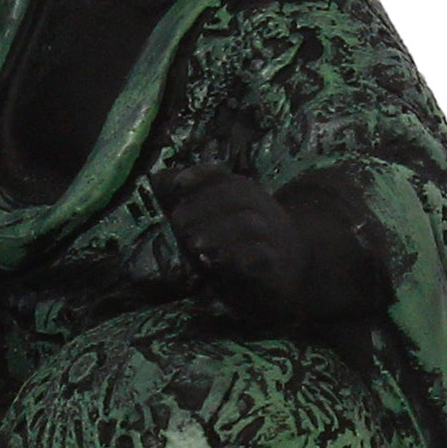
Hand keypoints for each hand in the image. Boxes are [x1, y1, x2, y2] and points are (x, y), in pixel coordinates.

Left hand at [156, 165, 307, 322]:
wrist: (289, 273)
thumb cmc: (237, 243)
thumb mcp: (209, 221)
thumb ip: (185, 201)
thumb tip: (157, 178)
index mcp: (241, 193)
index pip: (222, 175)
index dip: (200, 175)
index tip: (178, 184)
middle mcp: (258, 209)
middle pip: (236, 195)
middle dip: (202, 206)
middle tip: (178, 223)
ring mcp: (269, 236)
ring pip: (249, 224)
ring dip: (219, 231)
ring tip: (194, 244)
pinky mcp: (275, 265)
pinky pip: (264, 256)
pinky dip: (243, 256)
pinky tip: (221, 261)